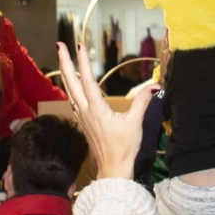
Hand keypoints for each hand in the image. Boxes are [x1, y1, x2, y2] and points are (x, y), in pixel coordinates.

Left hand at [56, 40, 156, 181]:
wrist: (113, 170)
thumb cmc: (124, 148)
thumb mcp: (135, 123)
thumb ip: (142, 102)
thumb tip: (154, 85)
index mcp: (97, 109)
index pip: (88, 80)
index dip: (84, 62)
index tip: (80, 45)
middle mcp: (85, 111)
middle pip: (71, 82)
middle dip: (65, 62)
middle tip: (59, 44)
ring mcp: (82, 117)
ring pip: (69, 90)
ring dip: (65, 73)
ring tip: (62, 58)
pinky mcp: (84, 122)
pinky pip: (73, 100)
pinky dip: (70, 87)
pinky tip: (71, 84)